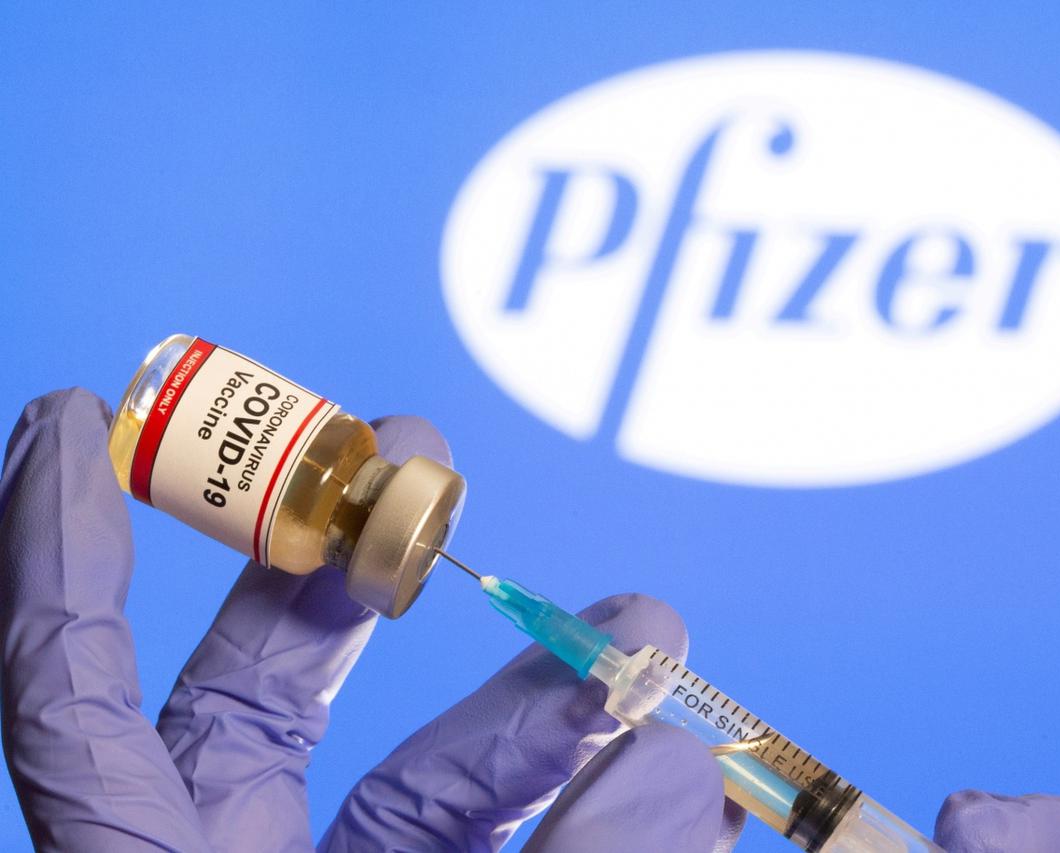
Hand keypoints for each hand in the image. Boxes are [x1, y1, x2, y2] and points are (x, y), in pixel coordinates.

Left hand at [0, 389, 741, 851]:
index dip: (58, 551)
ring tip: (639, 628)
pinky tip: (656, 754)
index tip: (73, 412)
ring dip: (523, 691)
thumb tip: (669, 757)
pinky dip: (564, 783)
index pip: (69, 692)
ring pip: (408, 771)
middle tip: (415, 447)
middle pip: (246, 688)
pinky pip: (483, 834)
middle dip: (326, 554)